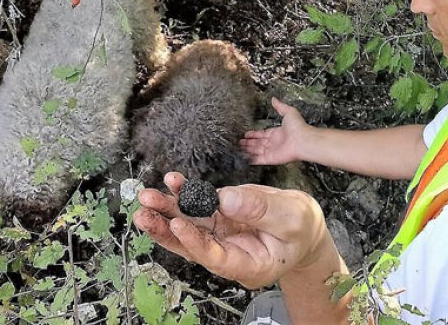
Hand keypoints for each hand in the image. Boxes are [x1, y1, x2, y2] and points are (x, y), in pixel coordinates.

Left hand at [133, 172, 331, 288]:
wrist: (303, 223)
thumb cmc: (302, 228)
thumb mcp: (291, 218)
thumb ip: (261, 209)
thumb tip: (226, 198)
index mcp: (249, 265)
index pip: (216, 258)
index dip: (194, 242)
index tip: (177, 225)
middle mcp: (229, 253)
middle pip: (192, 244)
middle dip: (166, 229)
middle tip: (144, 213)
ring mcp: (222, 235)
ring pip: (189, 225)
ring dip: (167, 210)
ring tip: (147, 197)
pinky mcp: (220, 216)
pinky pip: (198, 206)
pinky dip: (184, 193)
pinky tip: (173, 181)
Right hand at [239, 97, 310, 164]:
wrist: (302, 140)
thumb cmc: (298, 127)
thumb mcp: (289, 112)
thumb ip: (280, 106)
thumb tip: (274, 99)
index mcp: (277, 133)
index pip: (262, 134)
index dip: (254, 134)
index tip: (247, 134)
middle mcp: (274, 142)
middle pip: (258, 143)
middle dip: (249, 143)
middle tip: (240, 142)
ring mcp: (272, 151)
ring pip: (257, 151)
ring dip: (248, 150)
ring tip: (239, 148)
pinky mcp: (270, 158)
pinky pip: (259, 160)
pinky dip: (251, 160)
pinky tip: (245, 159)